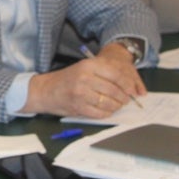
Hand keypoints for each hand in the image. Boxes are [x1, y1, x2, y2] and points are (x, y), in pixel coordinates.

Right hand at [23, 44, 145, 119]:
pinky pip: (100, 113)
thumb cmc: (68, 79)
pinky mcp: (78, 107)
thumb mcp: (84, 67)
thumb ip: (104, 72)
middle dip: (124, 97)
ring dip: (116, 106)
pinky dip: (107, 113)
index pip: (116, 75)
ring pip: (109, 103)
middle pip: (114, 90)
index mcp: (88, 65)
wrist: (46, 90)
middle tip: (126, 100)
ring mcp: (81, 94)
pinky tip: (106, 110)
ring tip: (117, 105)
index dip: (127, 84)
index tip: (132, 90)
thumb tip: (128, 83)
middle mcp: (85, 78)